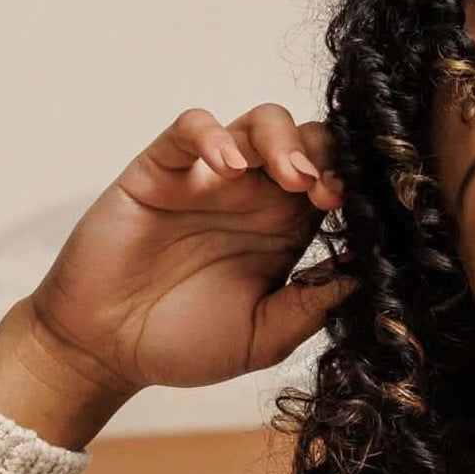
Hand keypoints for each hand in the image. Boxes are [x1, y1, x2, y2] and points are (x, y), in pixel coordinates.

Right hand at [24, 104, 356, 392]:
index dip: (352, 188)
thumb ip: (311, 307)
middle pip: (307, 142)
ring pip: (258, 123)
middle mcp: (254, 197)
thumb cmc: (184, 344)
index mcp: (285, 232)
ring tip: (291, 177)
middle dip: (327, 156)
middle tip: (327, 193)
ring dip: (283, 140)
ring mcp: (208, 178)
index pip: (334, 185)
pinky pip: (189, 128)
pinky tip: (226, 167)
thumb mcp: (264, 338)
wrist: (107, 350)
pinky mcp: (161, 169)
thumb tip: (368, 277)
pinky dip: (212, 135)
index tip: (361, 214)